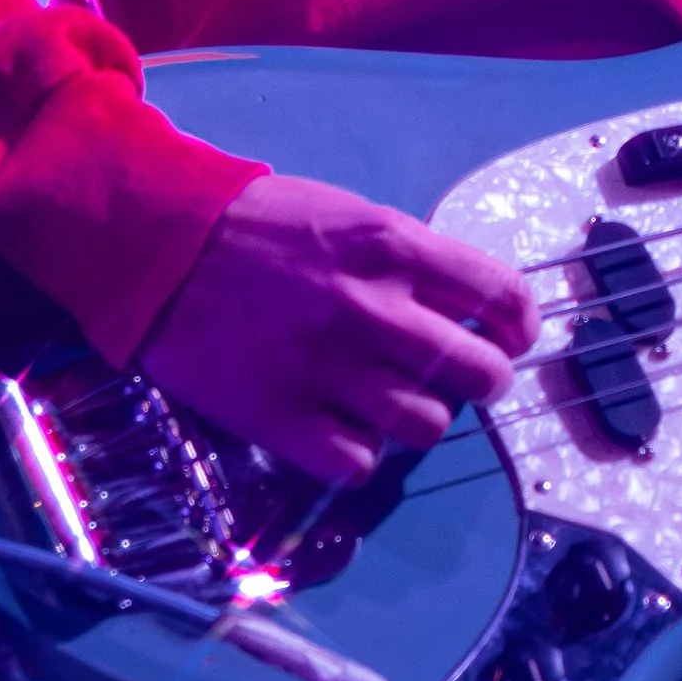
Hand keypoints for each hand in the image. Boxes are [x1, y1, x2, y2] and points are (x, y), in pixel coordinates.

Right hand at [137, 173, 539, 483]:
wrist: (161, 245)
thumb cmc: (261, 225)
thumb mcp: (350, 216)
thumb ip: (410, 261)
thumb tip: (466, 309)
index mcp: (395, 247)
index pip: (503, 297)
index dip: (520, 329)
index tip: (510, 341)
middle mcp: (373, 308)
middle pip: (480, 374)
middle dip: (483, 382)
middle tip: (461, 382)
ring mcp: (327, 367)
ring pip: (425, 426)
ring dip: (418, 419)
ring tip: (392, 404)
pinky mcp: (281, 417)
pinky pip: (358, 465)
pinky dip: (358, 454)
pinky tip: (341, 429)